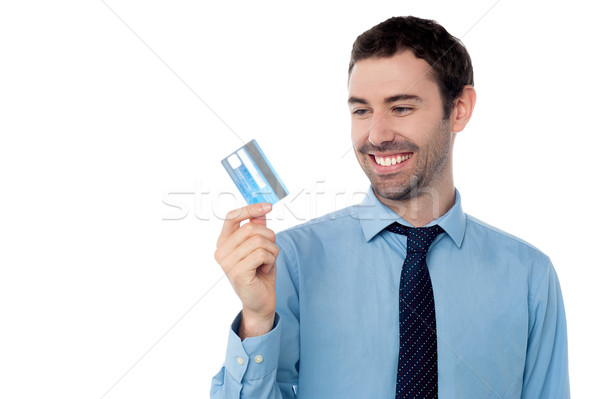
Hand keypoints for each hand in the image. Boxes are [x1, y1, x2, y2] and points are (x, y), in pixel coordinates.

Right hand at [214, 202, 278, 338]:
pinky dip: (270, 260)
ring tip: (267, 263)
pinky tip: (265, 269)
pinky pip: (262, 254)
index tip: (269, 206)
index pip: (232, 216)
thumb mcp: (261, 246)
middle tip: (270, 252)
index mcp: (223, 242)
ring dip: (272, 251)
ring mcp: (227, 262)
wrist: (261, 302)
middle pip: (251, 228)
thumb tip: (262, 209)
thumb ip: (258, 228)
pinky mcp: (237, 272)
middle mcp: (221, 251)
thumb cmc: (260, 273)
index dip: (251, 209)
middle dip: (269, 237)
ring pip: (259, 241)